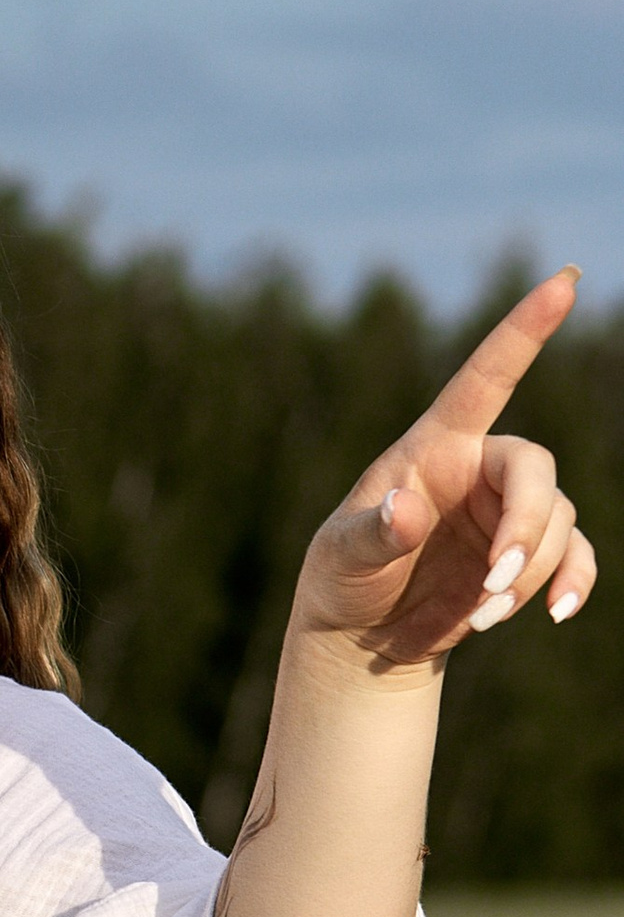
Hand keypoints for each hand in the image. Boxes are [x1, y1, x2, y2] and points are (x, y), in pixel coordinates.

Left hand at [293, 269, 599, 671]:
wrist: (363, 634)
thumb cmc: (342, 578)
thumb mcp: (341, 557)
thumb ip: (373, 532)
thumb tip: (405, 509)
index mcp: (434, 447)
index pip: (485, 377)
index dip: (523, 330)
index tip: (563, 281)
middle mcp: (479, 469)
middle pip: (535, 468)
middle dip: (525, 526)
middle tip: (493, 582)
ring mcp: (507, 511)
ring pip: (556, 521)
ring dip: (530, 572)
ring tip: (483, 616)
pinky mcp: (527, 556)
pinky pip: (575, 556)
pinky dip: (573, 584)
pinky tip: (557, 614)